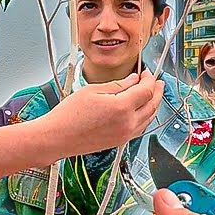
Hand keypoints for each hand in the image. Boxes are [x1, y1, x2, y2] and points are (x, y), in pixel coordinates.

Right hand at [48, 72, 164, 154]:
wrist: (57, 138)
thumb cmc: (68, 115)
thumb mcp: (92, 90)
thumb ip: (117, 85)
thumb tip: (133, 80)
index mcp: (121, 107)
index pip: (146, 90)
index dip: (150, 79)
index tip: (147, 72)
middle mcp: (127, 123)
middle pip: (152, 104)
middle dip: (157, 91)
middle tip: (156, 81)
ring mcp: (124, 135)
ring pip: (149, 118)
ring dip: (154, 104)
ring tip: (152, 94)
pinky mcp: (120, 142)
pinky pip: (140, 128)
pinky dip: (146, 117)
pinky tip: (142, 110)